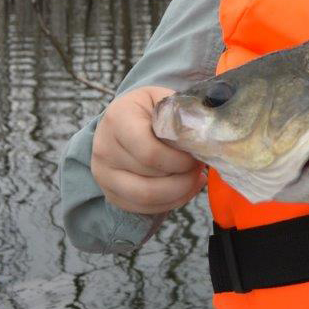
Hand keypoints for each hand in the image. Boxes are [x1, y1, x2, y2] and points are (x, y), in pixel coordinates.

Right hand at [92, 86, 206, 213]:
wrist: (124, 119)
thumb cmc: (150, 109)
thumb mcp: (164, 99)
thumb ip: (182, 114)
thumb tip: (204, 136)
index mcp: (119, 119)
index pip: (150, 153)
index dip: (179, 160)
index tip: (196, 155)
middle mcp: (104, 149)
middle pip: (150, 178)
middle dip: (183, 177)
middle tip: (198, 167)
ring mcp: (104, 174)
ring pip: (146, 198)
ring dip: (178, 192)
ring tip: (194, 179)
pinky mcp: (110, 193)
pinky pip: (143, 208)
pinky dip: (169, 203)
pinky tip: (184, 189)